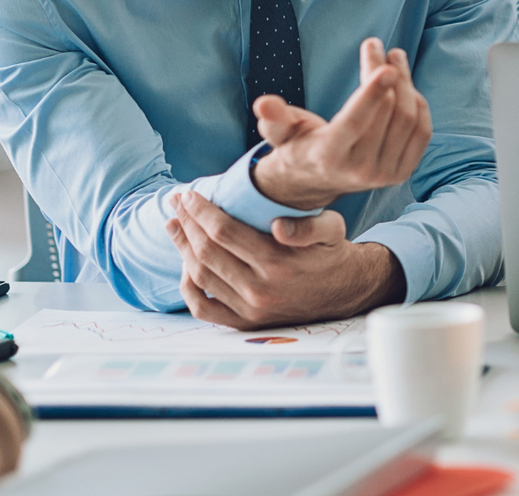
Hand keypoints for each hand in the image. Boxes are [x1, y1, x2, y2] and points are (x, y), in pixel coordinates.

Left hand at [166, 191, 402, 328]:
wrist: (344, 290)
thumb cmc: (331, 252)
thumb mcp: (332, 229)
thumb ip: (309, 225)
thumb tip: (278, 226)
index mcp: (277, 263)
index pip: (224, 232)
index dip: (201, 211)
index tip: (189, 195)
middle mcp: (259, 289)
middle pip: (206, 252)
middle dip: (187, 223)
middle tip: (176, 202)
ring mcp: (250, 309)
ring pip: (200, 276)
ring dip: (182, 248)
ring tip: (174, 225)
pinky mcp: (245, 323)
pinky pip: (203, 308)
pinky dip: (187, 287)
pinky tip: (185, 264)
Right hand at [251, 38, 433, 209]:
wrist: (318, 179)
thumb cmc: (299, 145)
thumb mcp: (280, 132)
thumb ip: (274, 118)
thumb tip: (263, 104)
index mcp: (329, 156)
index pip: (356, 122)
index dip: (372, 93)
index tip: (386, 66)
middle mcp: (361, 170)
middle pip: (387, 110)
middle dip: (386, 72)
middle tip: (378, 46)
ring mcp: (386, 174)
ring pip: (408, 117)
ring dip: (405, 81)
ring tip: (393, 57)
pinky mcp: (403, 172)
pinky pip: (421, 131)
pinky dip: (417, 102)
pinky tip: (404, 85)